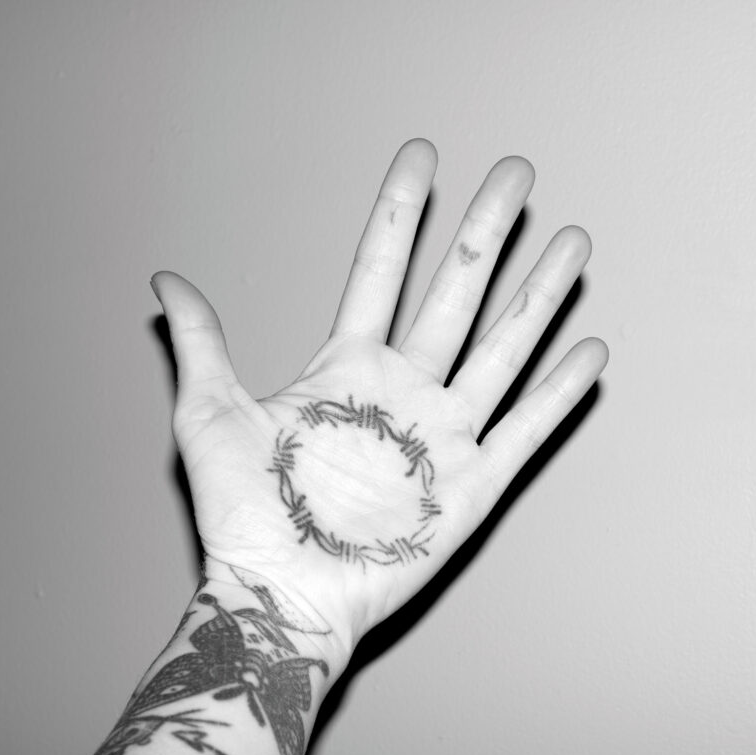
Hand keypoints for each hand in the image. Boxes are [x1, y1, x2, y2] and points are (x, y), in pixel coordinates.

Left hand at [151, 139, 606, 663]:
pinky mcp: (474, 486)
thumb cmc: (244, 516)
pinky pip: (526, 429)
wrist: (281, 596)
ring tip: (571, 243)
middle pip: (456, 294)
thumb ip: (203, 343)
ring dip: (538, 296)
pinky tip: (590, 350)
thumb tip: (165, 282)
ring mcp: (443, 435)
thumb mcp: (210, 415)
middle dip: (486, 232)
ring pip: (502, 349)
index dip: (400, 215)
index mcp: (345, 369)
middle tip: (516, 175)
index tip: (422, 157)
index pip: (379, 272)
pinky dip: (560, 392)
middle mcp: (403, 391)